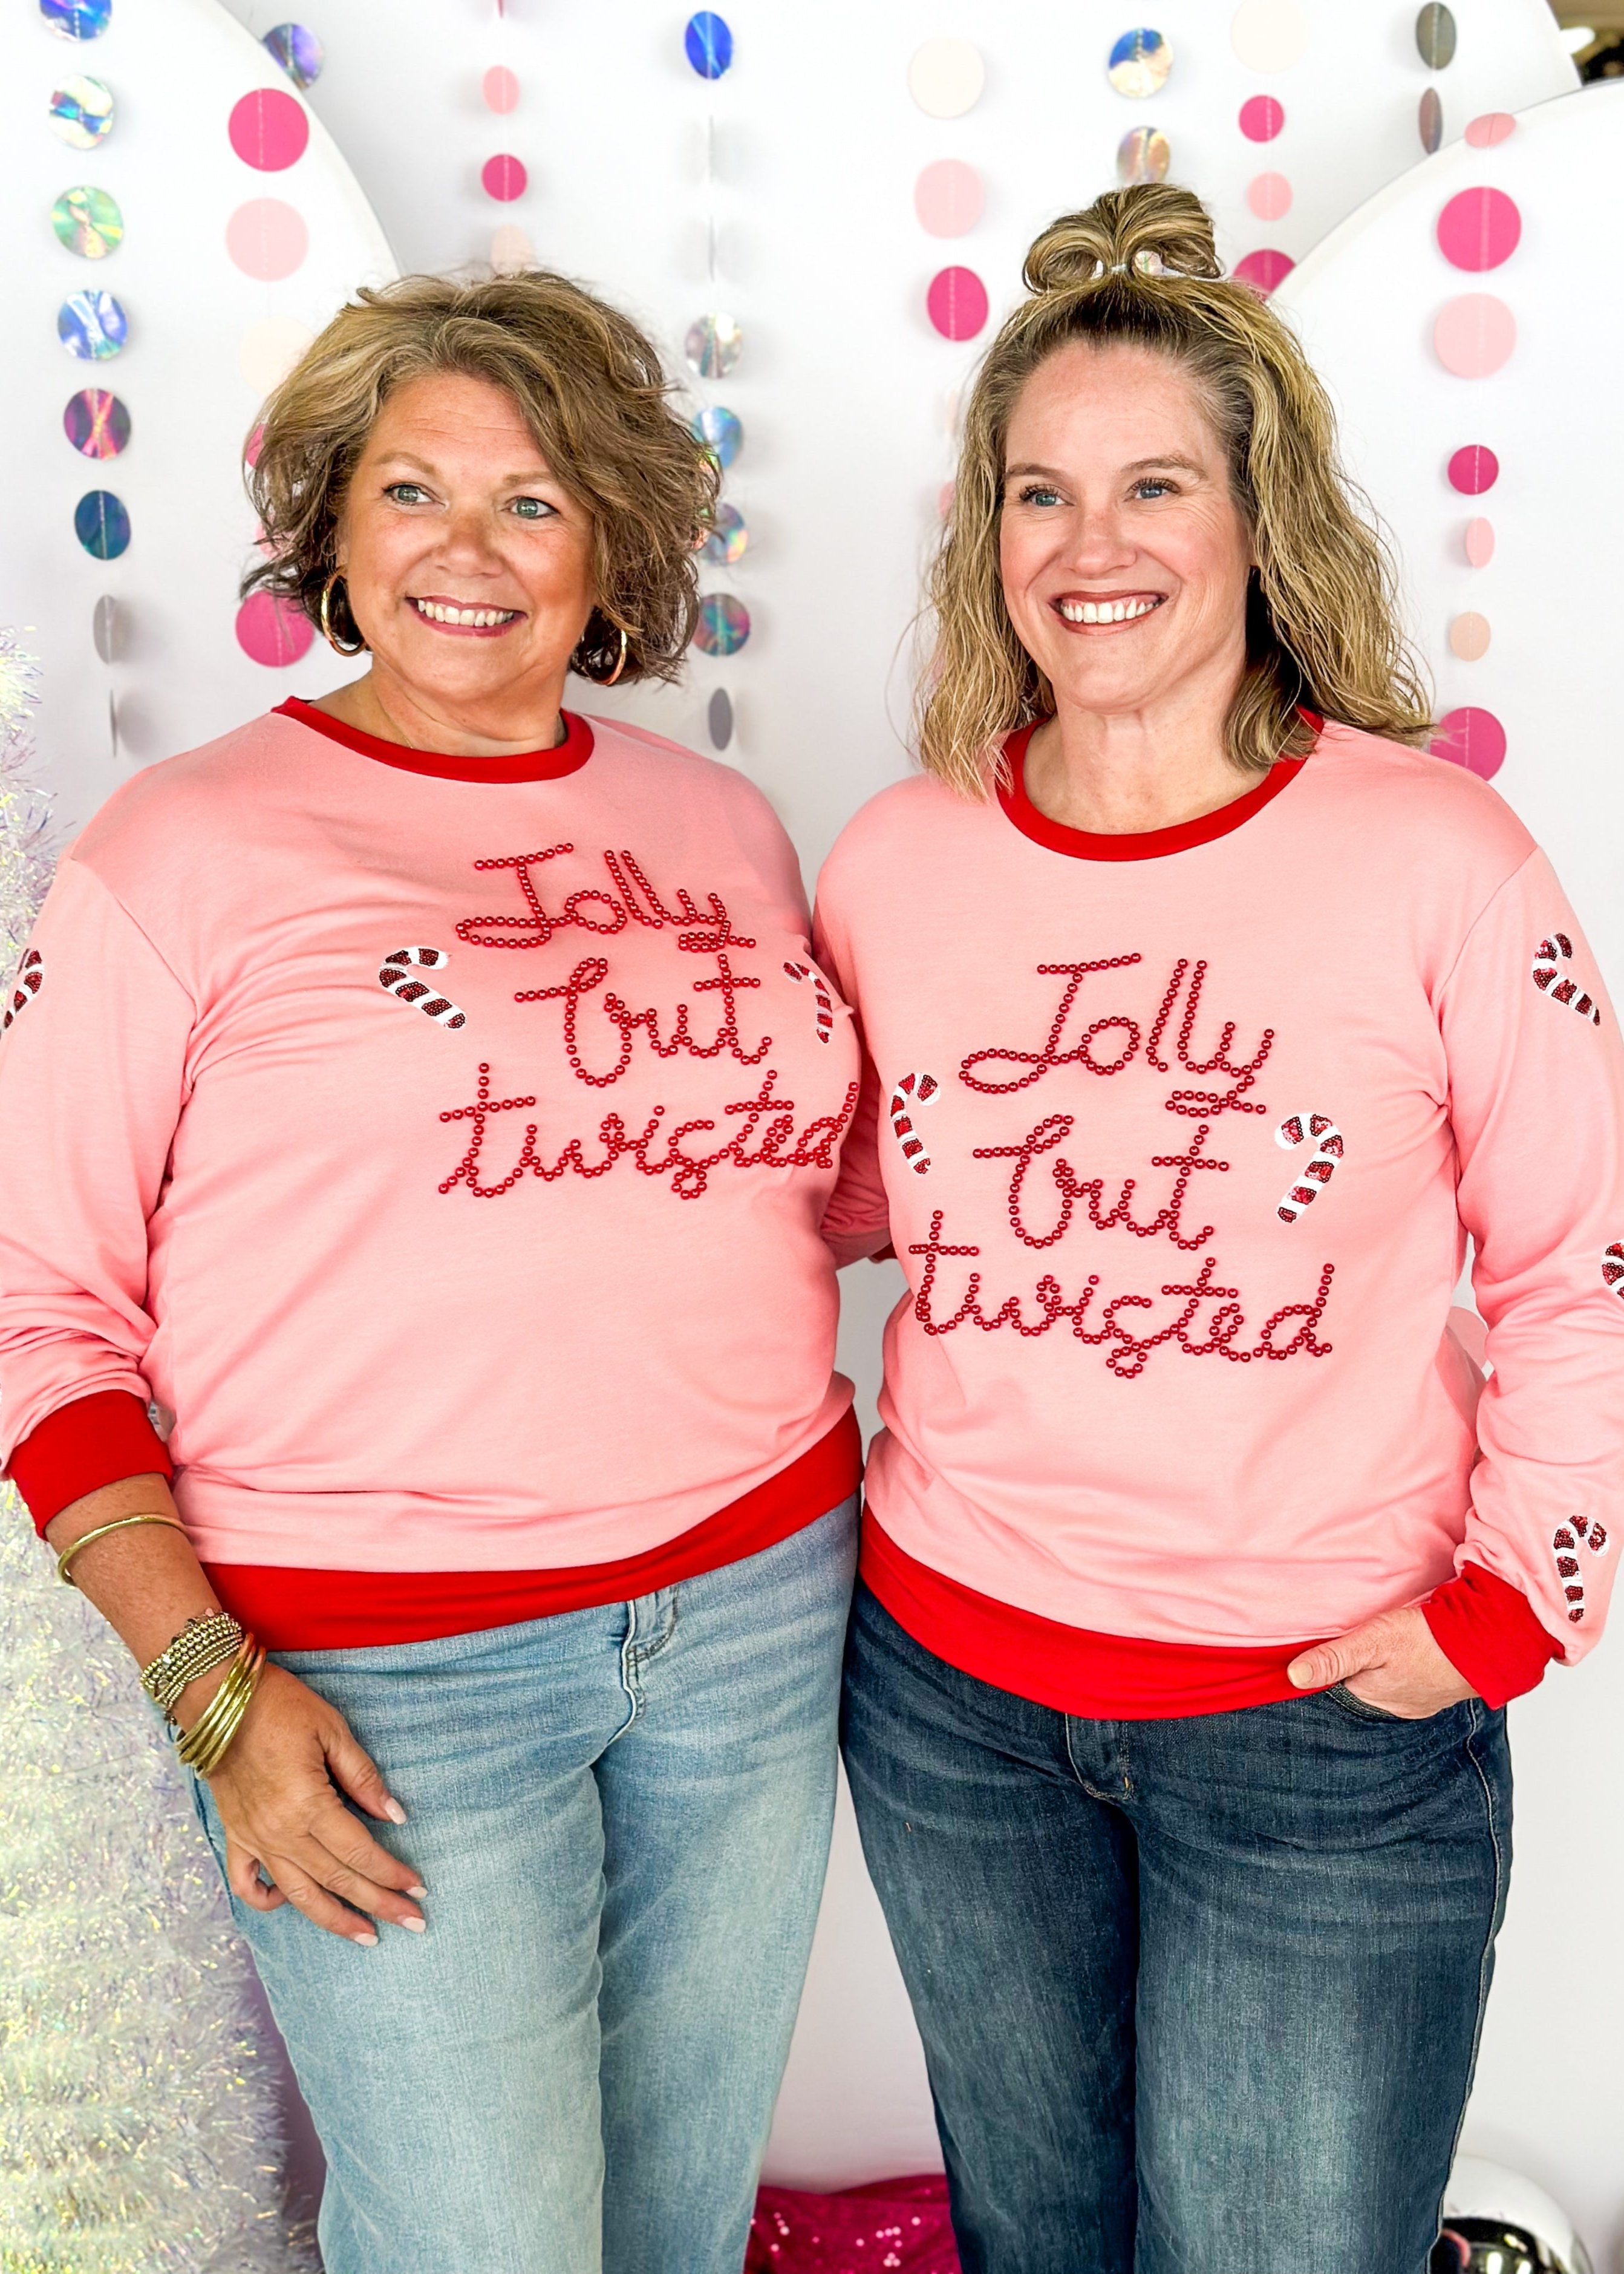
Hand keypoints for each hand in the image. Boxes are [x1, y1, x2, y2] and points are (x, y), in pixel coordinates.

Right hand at [187, 1663, 425, 1943]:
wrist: (217, 1699)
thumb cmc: (280, 1706)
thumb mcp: (332, 1730)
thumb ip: (364, 1777)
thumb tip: (395, 1815)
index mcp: (308, 1805)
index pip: (359, 1851)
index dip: (392, 1873)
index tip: (419, 1889)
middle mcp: (280, 1832)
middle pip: (337, 1880)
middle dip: (379, 1904)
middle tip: (414, 1923)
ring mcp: (254, 1838)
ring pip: (298, 1895)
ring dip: (334, 1919)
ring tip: (367, 1936)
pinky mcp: (235, 1835)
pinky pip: (247, 1882)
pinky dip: (268, 1901)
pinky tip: (290, 1903)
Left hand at [1286, 1604, 1477, 1720]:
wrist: (1488, 1643)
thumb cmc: (1429, 1640)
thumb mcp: (1374, 1641)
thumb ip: (1335, 1658)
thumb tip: (1294, 1676)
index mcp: (1371, 1699)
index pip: (1333, 1689)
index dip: (1322, 1672)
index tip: (1312, 1655)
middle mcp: (1392, 1708)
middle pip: (1357, 1689)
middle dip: (1349, 1672)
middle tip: (1345, 1647)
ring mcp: (1416, 1703)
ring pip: (1382, 1687)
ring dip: (1376, 1671)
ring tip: (1372, 1652)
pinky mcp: (1434, 1692)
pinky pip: (1406, 1685)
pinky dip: (1399, 1672)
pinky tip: (1400, 1658)